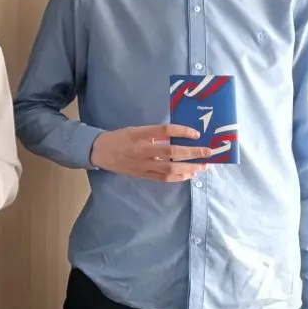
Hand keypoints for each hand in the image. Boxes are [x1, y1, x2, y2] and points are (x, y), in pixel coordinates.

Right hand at [88, 124, 212, 181]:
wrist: (99, 152)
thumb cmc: (119, 138)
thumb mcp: (135, 130)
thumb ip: (154, 133)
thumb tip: (178, 136)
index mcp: (139, 135)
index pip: (164, 130)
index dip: (182, 131)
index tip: (196, 133)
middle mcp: (142, 150)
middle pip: (171, 152)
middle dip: (192, 152)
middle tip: (208, 152)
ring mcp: (143, 164)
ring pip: (170, 168)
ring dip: (189, 168)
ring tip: (203, 166)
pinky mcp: (142, 175)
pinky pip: (163, 178)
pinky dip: (179, 177)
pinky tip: (189, 175)